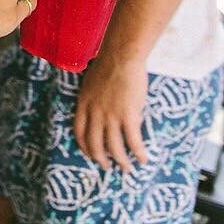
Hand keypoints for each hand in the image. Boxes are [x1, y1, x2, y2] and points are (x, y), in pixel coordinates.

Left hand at [74, 55, 148, 171]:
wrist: (121, 56)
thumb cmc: (108, 64)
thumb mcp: (91, 82)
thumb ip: (93, 98)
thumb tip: (100, 107)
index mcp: (83, 104)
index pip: (79, 131)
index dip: (84, 146)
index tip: (90, 154)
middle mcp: (94, 113)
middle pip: (94, 144)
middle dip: (100, 159)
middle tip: (107, 166)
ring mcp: (110, 116)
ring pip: (114, 147)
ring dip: (121, 161)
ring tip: (127, 168)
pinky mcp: (128, 116)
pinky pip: (133, 142)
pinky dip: (138, 153)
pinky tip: (143, 159)